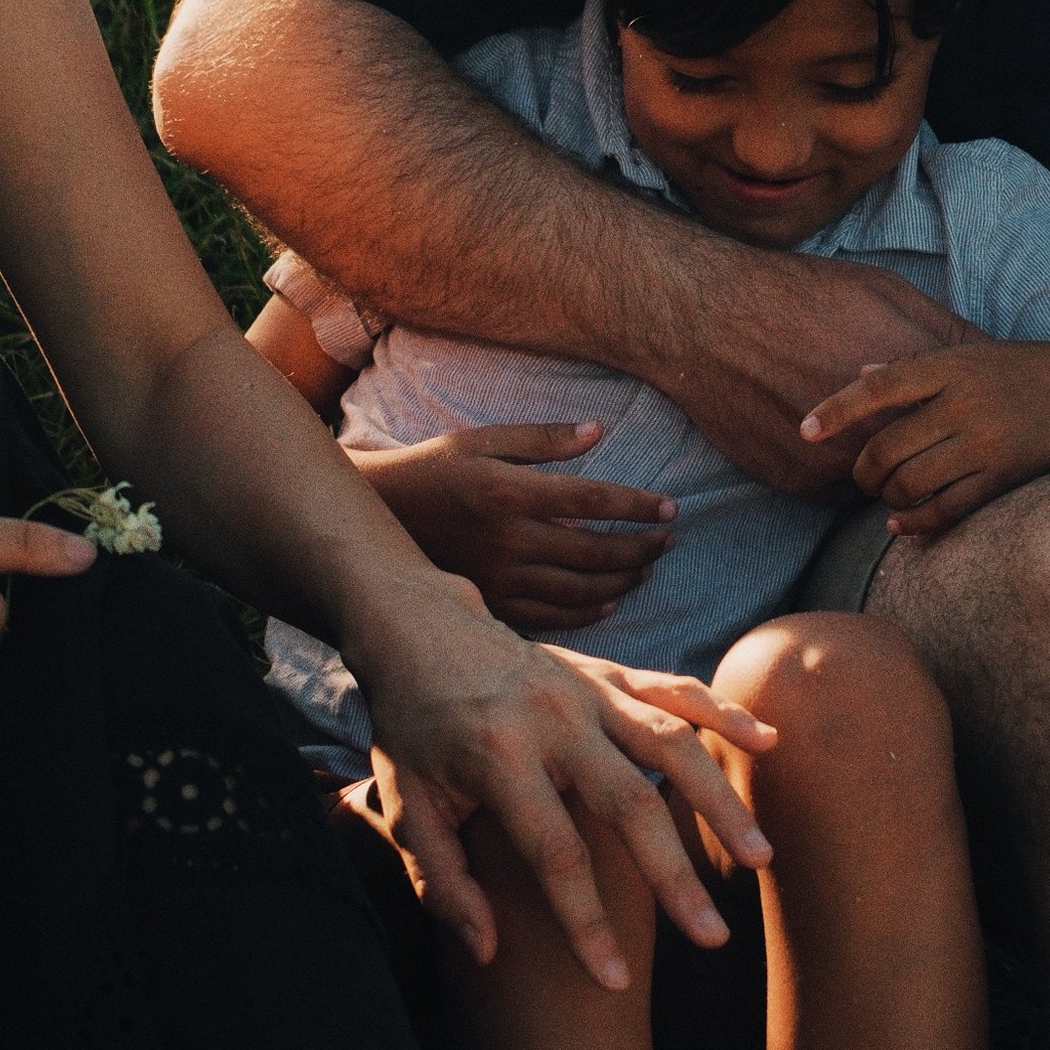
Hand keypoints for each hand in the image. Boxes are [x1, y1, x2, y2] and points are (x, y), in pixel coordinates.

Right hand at [353, 424, 674, 629]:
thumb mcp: (483, 440)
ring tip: (644, 570)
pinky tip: (608, 603)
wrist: (378, 514)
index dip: (638, 506)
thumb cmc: (434, 468)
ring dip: (620, 582)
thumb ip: (543, 438)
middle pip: (594, 552)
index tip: (671, 508)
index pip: (593, 501)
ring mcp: (499, 577)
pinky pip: (548, 618)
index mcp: (511, 492)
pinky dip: (585, 614)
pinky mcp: (489, 602)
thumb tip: (599, 431)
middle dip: (640, 549)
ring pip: (578, 591)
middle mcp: (509, 539)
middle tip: (666, 542)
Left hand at [354, 569, 774, 990]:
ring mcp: (588, 692)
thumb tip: (488, 951)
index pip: (554, 855)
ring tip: (760, 855)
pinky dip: (722, 713)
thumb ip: (443, 881)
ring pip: (671, 745)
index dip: (585, 923)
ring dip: (719, 801)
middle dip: (673, 878)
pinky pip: (675, 689)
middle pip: (629, 806)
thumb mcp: (403, 803)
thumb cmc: (411, 725)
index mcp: (497, 759)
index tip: (614, 980)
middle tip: (713, 937)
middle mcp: (554, 722)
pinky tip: (766, 742)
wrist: (421, 626)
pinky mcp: (609, 671)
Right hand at [658, 237, 973, 494]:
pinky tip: (835, 442)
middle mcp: (882, 431)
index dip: (972, 417)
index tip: (969, 412)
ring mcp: (842, 463)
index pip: (970, 424)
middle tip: (927, 436)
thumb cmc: (804, 296)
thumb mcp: (885, 294)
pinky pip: (844, 494)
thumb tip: (992, 358)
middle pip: (935, 465)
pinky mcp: (804, 485)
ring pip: (890, 485)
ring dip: (890, 470)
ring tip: (877, 438)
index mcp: (912, 385)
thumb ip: (943, 332)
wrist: (711, 321)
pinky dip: (845, 476)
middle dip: (935, 452)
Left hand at [802, 341, 1049, 536]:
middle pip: (887, 447)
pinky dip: (915, 522)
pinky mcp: (1006, 479)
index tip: (804, 430)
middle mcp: (967, 403)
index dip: (835, 409)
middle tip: (861, 476)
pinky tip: (903, 523)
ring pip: (910, 483)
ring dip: (887, 497)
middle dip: (863, 469)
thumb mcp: (979, 355)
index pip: (879, 387)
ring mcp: (987, 443)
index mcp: (955, 365)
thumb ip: (919, 367)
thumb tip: (861, 374)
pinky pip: (946, 510)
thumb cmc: (1034, 373)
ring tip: (887, 496)